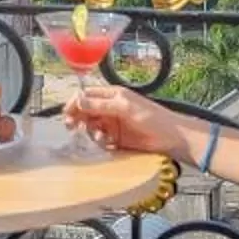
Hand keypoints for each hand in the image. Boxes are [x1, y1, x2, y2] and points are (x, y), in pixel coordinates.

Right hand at [64, 82, 184, 157]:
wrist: (170, 137)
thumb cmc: (152, 117)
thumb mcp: (124, 107)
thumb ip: (101, 104)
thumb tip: (78, 99)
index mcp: (112, 95)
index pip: (87, 95)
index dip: (75, 103)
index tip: (67, 113)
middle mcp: (110, 108)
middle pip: (86, 111)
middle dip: (78, 118)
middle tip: (72, 127)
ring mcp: (113, 124)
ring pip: (91, 126)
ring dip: (90, 131)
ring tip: (98, 136)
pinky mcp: (117, 138)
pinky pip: (100, 139)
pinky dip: (100, 142)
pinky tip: (107, 143)